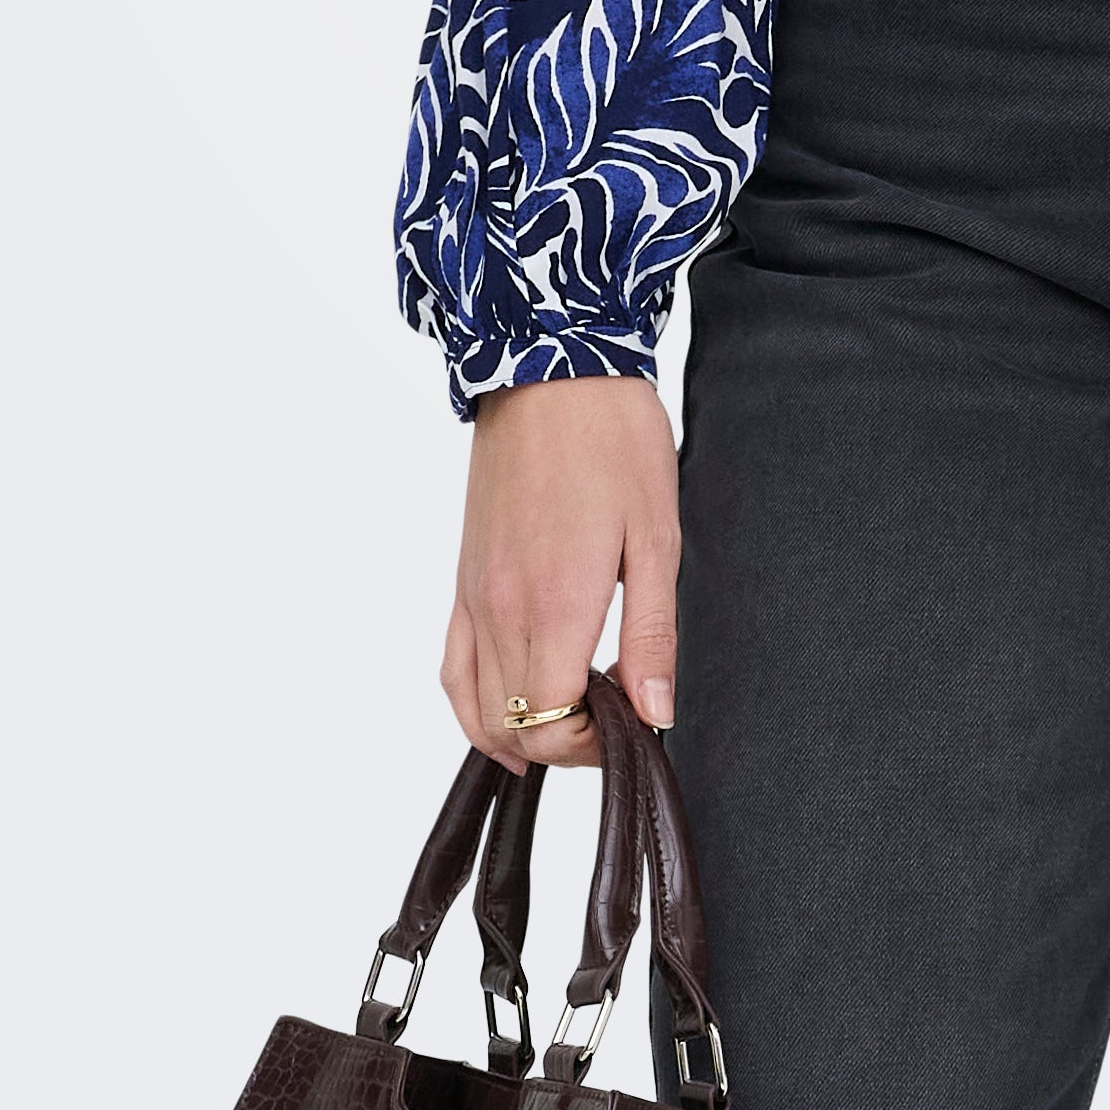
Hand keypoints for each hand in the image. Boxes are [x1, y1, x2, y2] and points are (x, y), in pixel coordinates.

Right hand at [440, 373, 681, 774]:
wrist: (550, 366)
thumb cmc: (614, 439)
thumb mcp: (656, 534)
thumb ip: (652, 634)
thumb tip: (655, 714)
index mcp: (554, 604)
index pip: (552, 724)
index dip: (596, 743)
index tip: (636, 716)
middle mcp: (501, 610)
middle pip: (512, 726)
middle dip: (566, 741)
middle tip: (616, 715)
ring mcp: (474, 596)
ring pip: (473, 708)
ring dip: (519, 733)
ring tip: (572, 720)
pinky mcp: (463, 579)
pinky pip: (453, 667)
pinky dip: (475, 704)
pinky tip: (511, 705)